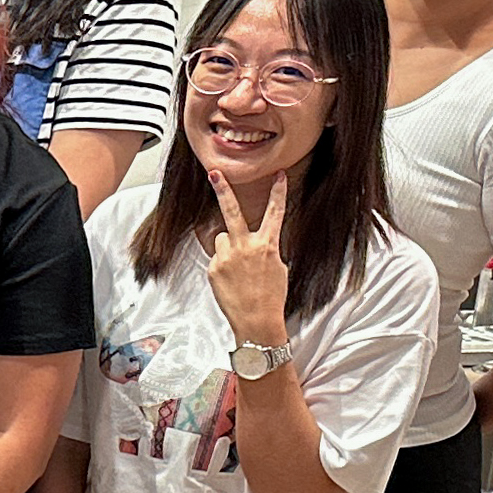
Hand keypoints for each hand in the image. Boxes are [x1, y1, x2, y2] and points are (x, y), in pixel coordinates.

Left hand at [207, 171, 291, 347]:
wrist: (256, 320)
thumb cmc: (271, 296)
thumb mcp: (277, 267)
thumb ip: (263, 249)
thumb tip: (251, 243)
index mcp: (267, 245)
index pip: (275, 213)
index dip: (278, 193)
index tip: (279, 175)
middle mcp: (245, 247)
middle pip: (232, 211)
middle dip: (223, 190)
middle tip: (214, 172)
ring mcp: (226, 257)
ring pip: (222, 238)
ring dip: (227, 247)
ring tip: (238, 269)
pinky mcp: (213, 268)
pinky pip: (216, 258)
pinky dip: (222, 265)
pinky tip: (231, 281)